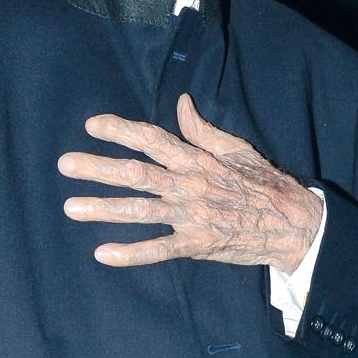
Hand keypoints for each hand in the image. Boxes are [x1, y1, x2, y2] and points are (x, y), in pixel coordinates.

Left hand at [58, 94, 323, 274]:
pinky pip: (159, 249)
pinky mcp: (197, 244)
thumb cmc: (264, 184)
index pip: (152, 139)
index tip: (92, 125)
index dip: (120, 130)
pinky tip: (102, 253)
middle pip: (136, 173)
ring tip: (71, 207)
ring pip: (140, 210)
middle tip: (65, 164)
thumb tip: (181, 103)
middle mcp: (189, 185)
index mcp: (197, 159)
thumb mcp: (237, 149)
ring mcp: (192, 216)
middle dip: (98, 168)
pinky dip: (131, 253)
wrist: (292, 224)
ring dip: (103, 208)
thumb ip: (203, 130)